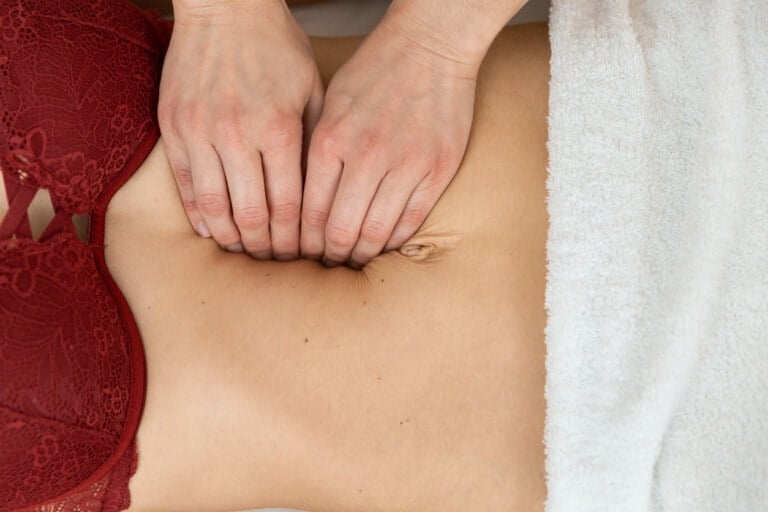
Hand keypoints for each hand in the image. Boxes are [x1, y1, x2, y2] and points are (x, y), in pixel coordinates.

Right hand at [159, 0, 322, 258]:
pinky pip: (185, 185)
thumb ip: (313, 143)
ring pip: (214, 208)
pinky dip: (199, 214)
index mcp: (278, 129)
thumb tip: (320, 196)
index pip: (288, 206)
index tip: (303, 255)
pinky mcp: (174, 127)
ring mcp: (200, 132)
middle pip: (252, 215)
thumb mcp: (312, 91)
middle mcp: (237, 136)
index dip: (296, 239)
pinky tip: (213, 231)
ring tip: (246, 252)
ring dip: (232, 238)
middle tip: (276, 262)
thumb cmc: (277, 47)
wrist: (224, 6)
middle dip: (267, 247)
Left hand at [300, 13, 477, 267]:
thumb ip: (315, 150)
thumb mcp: (330, 103)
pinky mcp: (437, 170)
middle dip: (328, 256)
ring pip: (376, 233)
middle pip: (340, 230)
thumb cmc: (374, 71)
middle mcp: (366, 157)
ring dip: (360, 254)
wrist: (431, 45)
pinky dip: (394, 241)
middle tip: (324, 265)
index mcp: (330, 140)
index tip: (301, 253)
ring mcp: (406, 165)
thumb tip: (300, 201)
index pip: (308, 211)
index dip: (302, 242)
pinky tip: (383, 246)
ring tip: (352, 261)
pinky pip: (411, 220)